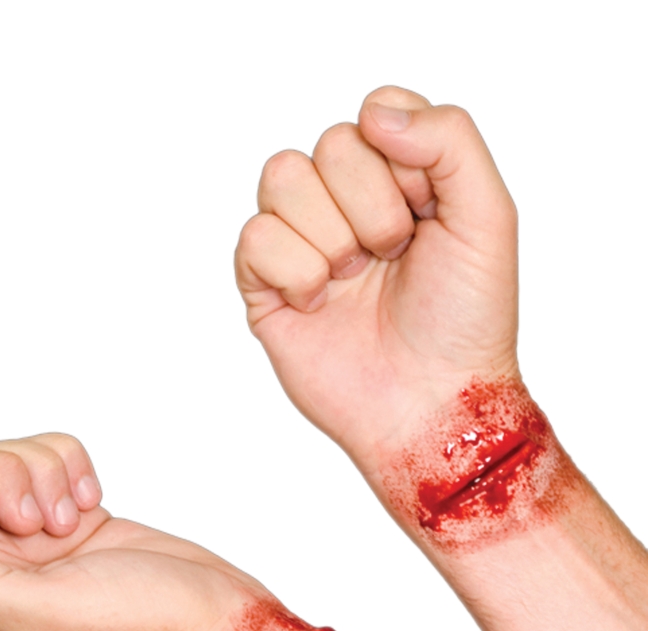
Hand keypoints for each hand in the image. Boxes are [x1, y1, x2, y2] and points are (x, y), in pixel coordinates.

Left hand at [0, 434, 266, 630]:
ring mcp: (27, 541)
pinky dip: (68, 463)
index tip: (3, 519)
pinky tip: (92, 503)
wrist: (217, 619)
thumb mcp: (53, 618)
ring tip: (76, 515)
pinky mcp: (65, 515)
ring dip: (39, 468)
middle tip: (44, 517)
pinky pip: (43, 457)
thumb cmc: (149, 629)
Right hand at [235, 86, 518, 475]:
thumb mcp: (488, 217)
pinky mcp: (266, 286)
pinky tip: (318, 303)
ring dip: (330, 234)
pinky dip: (294, 271)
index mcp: (400, 181)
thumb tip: (372, 115)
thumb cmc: (464, 322)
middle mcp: (346, 206)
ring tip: (354, 279)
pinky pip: (254, 237)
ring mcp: (304, 243)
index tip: (428, 215)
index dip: (401, 161)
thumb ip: (451, 139)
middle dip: (372, 206)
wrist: (430, 404)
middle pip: (329, 144)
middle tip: (393, 257)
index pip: (375, 113)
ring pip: (281, 175)